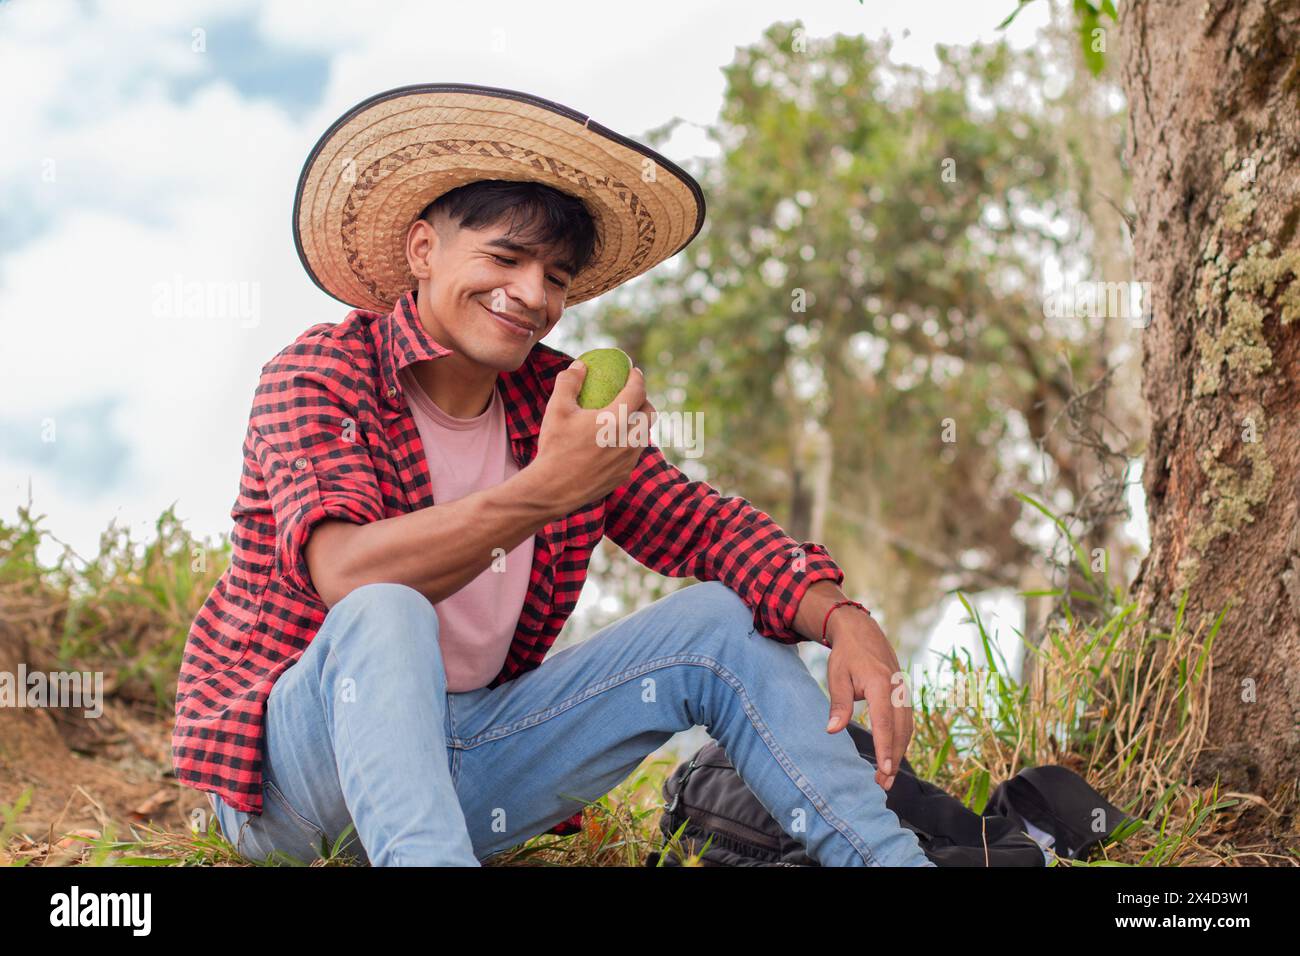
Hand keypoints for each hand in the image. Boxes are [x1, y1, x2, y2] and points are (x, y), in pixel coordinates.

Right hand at [534, 360, 656, 512]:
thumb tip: (580, 365)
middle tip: (630, 395)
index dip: (637, 377)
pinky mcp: (624, 474)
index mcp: (615, 420)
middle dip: (644, 400)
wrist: (552, 489)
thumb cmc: (555, 447)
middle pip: (649, 413)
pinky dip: (629, 442)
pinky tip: (614, 442)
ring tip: (623, 418)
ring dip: (637, 423)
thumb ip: (569, 382)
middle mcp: (628, 439)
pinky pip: (634, 453)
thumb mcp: (557, 409)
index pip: (637, 391)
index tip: (633, 371)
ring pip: (643, 434)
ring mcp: (629, 459)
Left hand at [824, 609, 912, 792]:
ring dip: (899, 753)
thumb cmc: (847, 655)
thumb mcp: (837, 676)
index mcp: (880, 685)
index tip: (884, 770)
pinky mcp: (904, 695)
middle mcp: (897, 690)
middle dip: (893, 759)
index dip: (885, 748)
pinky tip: (892, 755)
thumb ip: (839, 704)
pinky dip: (901, 740)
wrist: (863, 632)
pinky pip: (906, 722)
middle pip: (900, 731)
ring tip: (886, 776)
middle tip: (882, 784)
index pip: (885, 723)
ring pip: (906, 729)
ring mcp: (904, 692)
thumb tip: (832, 730)